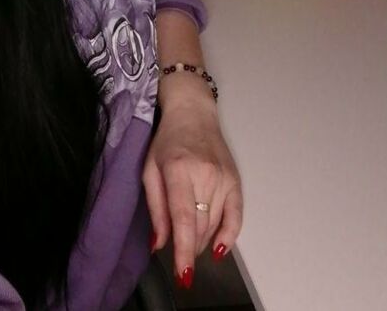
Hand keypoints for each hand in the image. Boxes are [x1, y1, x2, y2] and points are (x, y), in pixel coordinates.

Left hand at [142, 80, 242, 288]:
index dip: (184, 250)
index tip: (183, 274)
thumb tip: (159, 244)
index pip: (184, 218)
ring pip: (215, 224)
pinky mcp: (236, 180)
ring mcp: (223, 177)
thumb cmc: (166, 140)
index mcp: (179, 170)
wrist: (193, 112)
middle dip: (190, 247)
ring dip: (203, 242)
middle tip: (178, 253)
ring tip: (191, 243)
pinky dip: (229, 236)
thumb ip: (155, 207)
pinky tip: (218, 249)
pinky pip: (237, 216)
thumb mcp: (149, 169)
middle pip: (201, 226)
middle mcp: (205, 175)